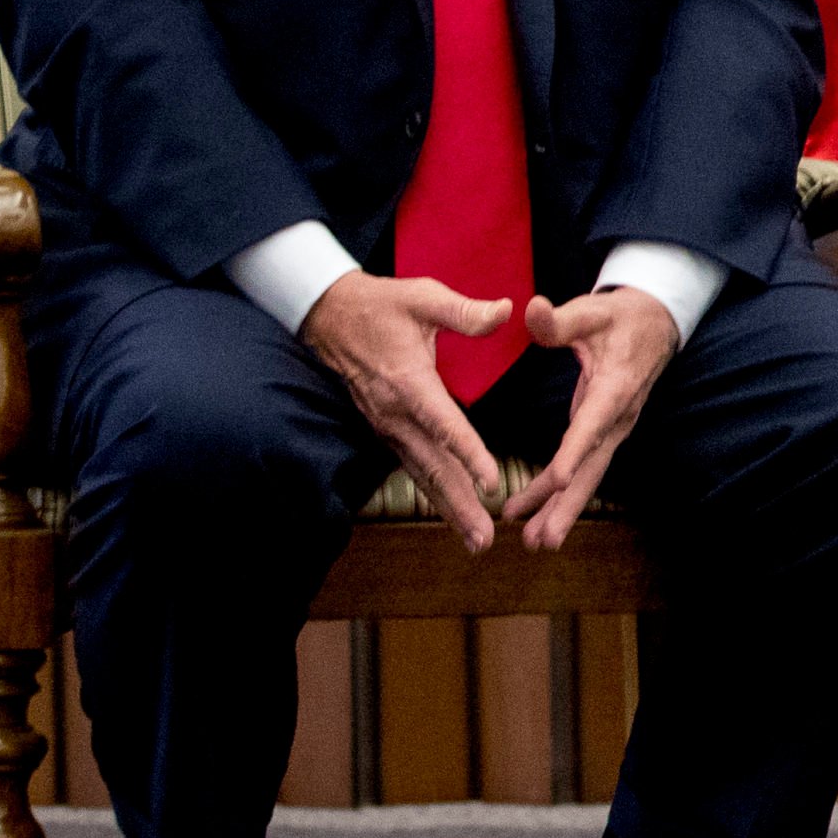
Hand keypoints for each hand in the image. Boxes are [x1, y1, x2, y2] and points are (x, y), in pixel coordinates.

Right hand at [299, 272, 513, 551]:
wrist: (329, 316)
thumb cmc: (382, 305)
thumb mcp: (423, 296)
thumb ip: (465, 311)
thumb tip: (507, 310)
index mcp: (408, 381)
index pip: (443, 423)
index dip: (468, 453)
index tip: (492, 482)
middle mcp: (395, 413)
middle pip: (432, 465)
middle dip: (459, 503)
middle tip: (485, 539)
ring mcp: (387, 426)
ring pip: (422, 473)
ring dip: (448, 508)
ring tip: (476, 541)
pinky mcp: (386, 430)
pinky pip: (413, 466)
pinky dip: (434, 493)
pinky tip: (454, 515)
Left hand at [500, 287, 680, 551]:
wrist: (657, 321)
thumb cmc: (621, 315)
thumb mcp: (592, 310)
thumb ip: (559, 318)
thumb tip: (531, 309)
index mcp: (615, 386)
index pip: (593, 423)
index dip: (574, 452)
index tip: (556, 480)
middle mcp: (618, 416)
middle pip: (593, 467)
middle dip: (567, 505)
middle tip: (544, 539)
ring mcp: (614, 428)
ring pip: (589, 475)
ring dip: (562, 509)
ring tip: (535, 542)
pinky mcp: (606, 432)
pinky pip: (584, 468)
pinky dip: (560, 494)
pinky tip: (533, 514)